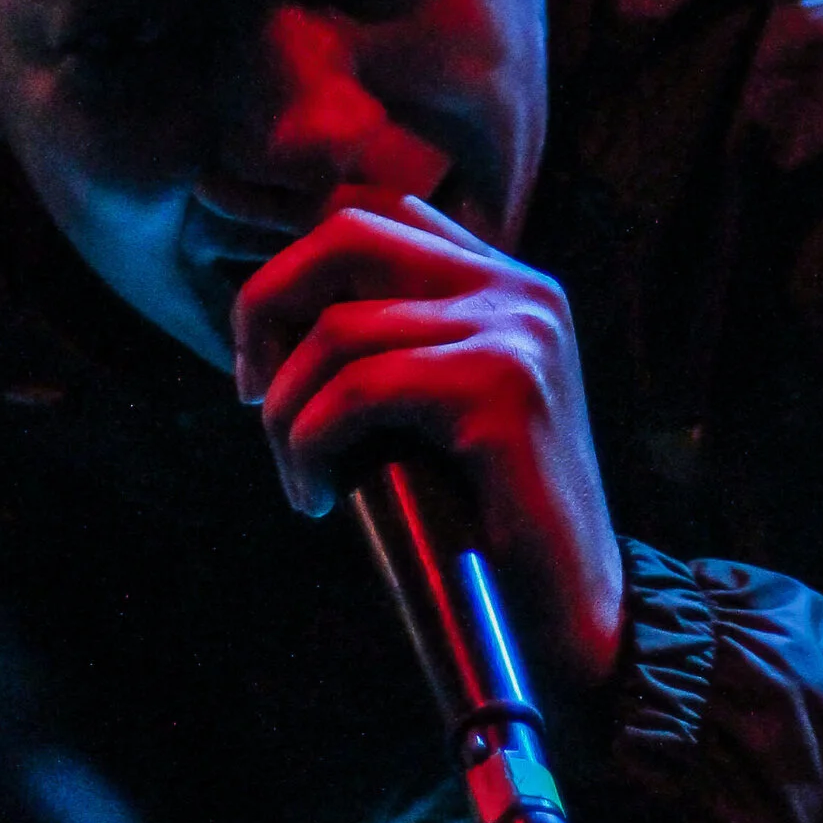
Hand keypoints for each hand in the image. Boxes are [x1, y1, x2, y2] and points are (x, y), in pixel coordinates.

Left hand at [233, 189, 624, 697]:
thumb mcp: (442, 408)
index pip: (377, 211)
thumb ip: (395, 345)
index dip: (294, 268)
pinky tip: (317, 497)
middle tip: (250, 391)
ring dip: (285, 412)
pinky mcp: (500, 389)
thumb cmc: (490, 521)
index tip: (264, 359)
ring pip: (338, 329)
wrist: (572, 611)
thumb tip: (272, 318)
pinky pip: (357, 392)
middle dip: (267, 303)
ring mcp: (515, 331)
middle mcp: (519, 288)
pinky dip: (309, 445)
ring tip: (298, 478)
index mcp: (508, 282)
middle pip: (348, 233)